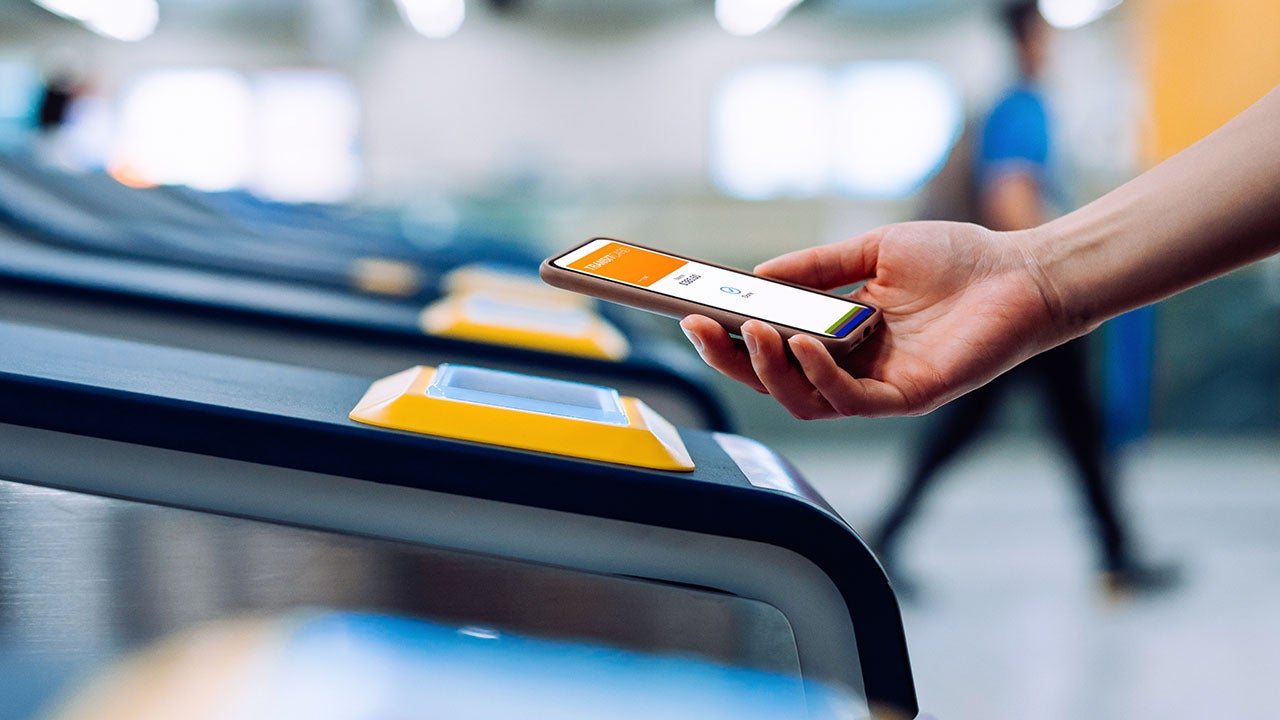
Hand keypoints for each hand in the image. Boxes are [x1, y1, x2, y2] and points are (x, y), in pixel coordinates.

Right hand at [679, 222, 1070, 417]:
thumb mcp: (872, 250)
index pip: (773, 348)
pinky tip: (805, 344)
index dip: (731, 338)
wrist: (1021, 270)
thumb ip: (816, 266)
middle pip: (777, 380)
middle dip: (733, 360)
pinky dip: (821, 376)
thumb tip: (757, 277)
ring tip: (751, 332)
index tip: (695, 313)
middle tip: (704, 330)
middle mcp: (854, 367)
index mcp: (842, 335)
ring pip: (805, 399)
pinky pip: (853, 401)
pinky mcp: (909, 396)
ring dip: (771, 370)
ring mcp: (880, 386)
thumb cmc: (956, 259)